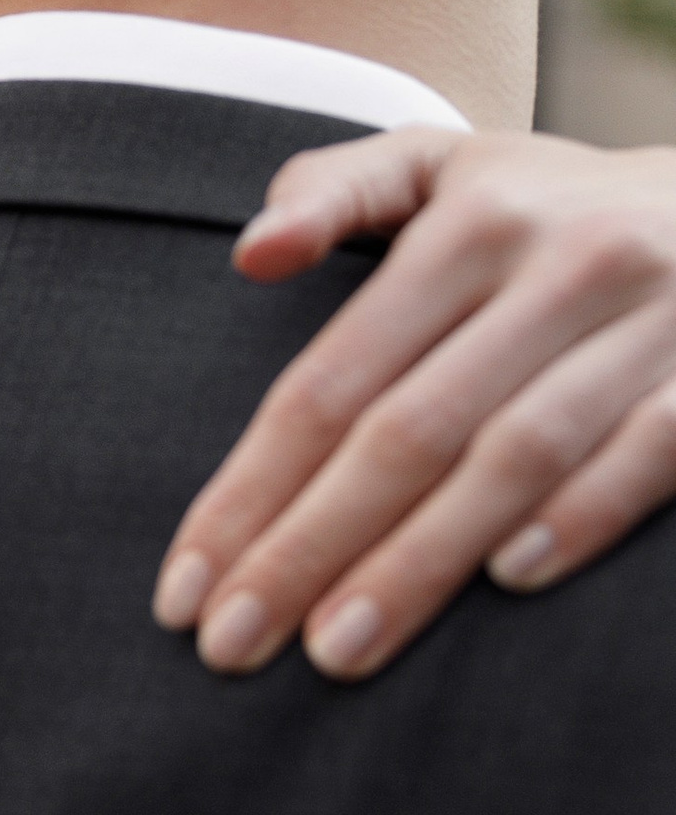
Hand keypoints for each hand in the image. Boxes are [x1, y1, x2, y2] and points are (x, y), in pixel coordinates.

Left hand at [155, 128, 675, 678]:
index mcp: (473, 222)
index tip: (185, 584)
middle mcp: (561, 266)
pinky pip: (647, 452)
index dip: (252, 486)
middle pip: (407, 429)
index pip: (334, 378)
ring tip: (337, 649)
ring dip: (421, 560)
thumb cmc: (560, 209)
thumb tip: (251, 253)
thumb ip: (338, 190)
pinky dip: (580, 514)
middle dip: (308, 546)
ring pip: (515, 454)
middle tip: (231, 644)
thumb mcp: (449, 165)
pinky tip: (507, 580)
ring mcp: (654, 323)